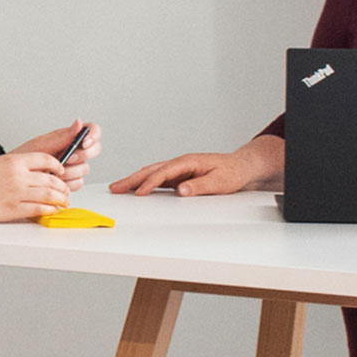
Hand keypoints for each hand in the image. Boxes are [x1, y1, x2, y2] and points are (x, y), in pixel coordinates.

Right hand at [0, 151, 76, 221]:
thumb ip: (13, 169)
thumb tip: (29, 175)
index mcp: (13, 161)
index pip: (46, 160)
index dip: (58, 166)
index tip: (61, 171)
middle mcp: (17, 176)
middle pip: (52, 179)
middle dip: (63, 186)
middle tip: (65, 191)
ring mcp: (15, 194)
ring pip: (50, 195)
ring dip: (60, 199)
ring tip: (63, 202)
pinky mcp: (10, 210)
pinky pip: (39, 210)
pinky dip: (50, 210)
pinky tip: (51, 210)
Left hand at [13, 120, 99, 189]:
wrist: (16, 176)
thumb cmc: (26, 156)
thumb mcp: (43, 144)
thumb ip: (64, 136)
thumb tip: (79, 123)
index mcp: (69, 137)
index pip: (92, 131)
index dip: (93, 136)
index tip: (84, 143)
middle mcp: (74, 150)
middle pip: (94, 150)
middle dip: (81, 157)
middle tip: (66, 160)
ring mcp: (74, 166)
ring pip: (85, 169)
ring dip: (70, 172)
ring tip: (53, 172)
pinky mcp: (71, 180)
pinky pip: (78, 183)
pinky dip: (67, 184)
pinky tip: (55, 181)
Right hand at [113, 136, 283, 196]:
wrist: (242, 167)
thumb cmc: (232, 173)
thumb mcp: (219, 182)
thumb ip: (199, 186)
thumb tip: (181, 191)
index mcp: (188, 162)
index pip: (163, 172)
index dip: (149, 183)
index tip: (138, 194)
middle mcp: (181, 163)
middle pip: (151, 170)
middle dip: (132, 179)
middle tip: (115, 188)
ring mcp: (179, 169)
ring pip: (152, 173)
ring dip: (135, 180)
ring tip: (119, 188)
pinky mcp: (180, 175)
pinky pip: (158, 178)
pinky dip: (145, 182)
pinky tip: (136, 189)